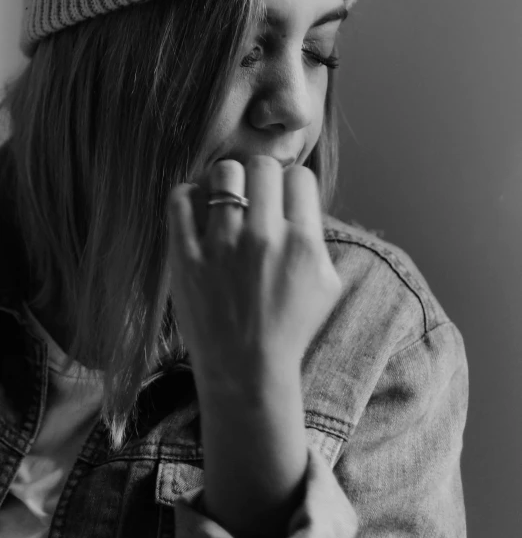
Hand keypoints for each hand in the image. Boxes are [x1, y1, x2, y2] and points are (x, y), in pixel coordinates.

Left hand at [167, 155, 342, 387]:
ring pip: (223, 174)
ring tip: (224, 201)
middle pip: (262, 166)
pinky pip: (180, 199)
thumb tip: (298, 204)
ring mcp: (222, 246)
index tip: (282, 200)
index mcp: (303, 243)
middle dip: (261, 176)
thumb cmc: (288, 329)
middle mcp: (264, 237)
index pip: (300, 177)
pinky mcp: (186, 258)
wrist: (246, 371)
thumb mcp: (326, 285)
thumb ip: (317, 238)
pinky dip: (188, 195)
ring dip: (225, 182)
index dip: (291, 185)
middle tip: (254, 197)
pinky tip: (196, 208)